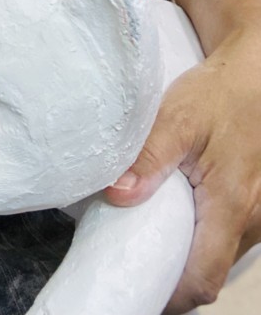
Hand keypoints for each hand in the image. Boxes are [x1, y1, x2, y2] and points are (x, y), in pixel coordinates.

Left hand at [104, 29, 260, 311]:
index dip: (170, 293)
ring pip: (222, 252)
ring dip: (189, 253)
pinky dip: (202, 235)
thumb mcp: (178, 118)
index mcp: (232, 205)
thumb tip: (116, 194)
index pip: (203, 276)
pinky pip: (229, 234)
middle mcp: (254, 218)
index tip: (137, 287)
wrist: (255, 72)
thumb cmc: (220, 93)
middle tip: (134, 260)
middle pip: (212, 269)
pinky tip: (175, 217)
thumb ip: (148, 157)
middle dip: (174, 274)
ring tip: (148, 238)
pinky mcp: (256, 200)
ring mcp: (260, 211)